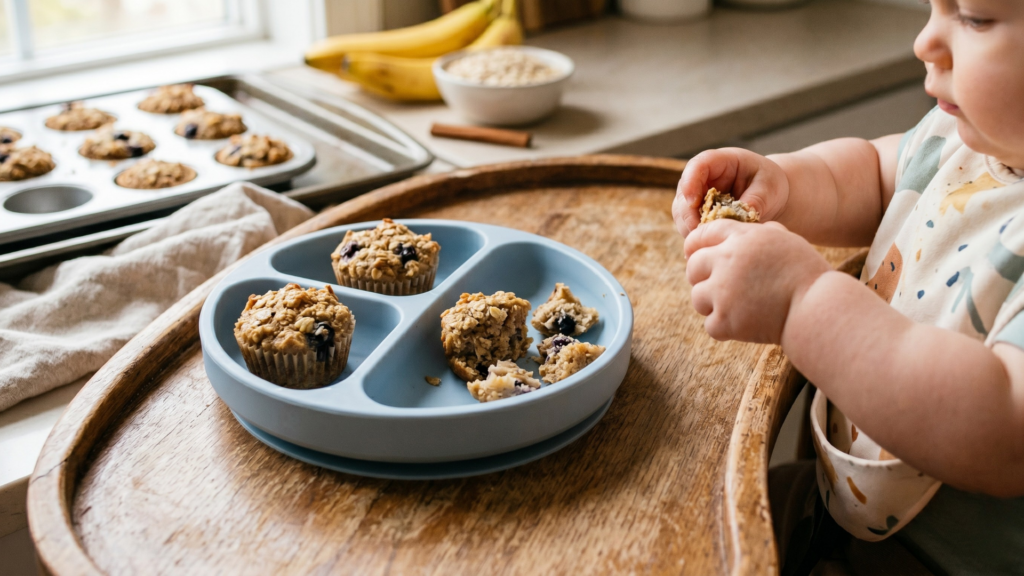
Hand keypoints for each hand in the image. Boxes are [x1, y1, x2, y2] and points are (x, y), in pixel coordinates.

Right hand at [672, 148, 790, 237]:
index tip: (693, 202)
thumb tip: (739, 219)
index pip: (698, 165)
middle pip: (683, 193)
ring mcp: (697, 196)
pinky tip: (708, 245)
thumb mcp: (769, 187)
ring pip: (682, 213)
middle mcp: (702, 178)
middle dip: (688, 214)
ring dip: (691, 228)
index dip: (690, 182)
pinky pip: (688, 226)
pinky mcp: (697, 214)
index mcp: (720, 162)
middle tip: (699, 231)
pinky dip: (696, 236)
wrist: (771, 196)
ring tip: (707, 242)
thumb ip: (754, 200)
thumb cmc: (769, 184)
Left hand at [684, 220, 831, 343]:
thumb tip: (745, 232)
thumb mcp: (786, 240)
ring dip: (712, 303)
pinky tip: (744, 324)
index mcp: (742, 239)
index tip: (695, 254)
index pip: (703, 233)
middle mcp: (726, 262)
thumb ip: (760, 234)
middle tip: (718, 287)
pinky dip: (725, 328)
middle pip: (693, 266)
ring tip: (736, 307)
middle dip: (701, 276)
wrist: (817, 309)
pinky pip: (710, 324)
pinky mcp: (724, 321)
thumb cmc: (807, 275)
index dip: (697, 244)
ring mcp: (722, 293)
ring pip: (697, 297)